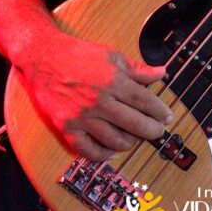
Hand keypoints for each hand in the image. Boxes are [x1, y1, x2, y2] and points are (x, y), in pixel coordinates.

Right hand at [19, 29, 172, 160]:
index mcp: (113, 81)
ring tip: (135, 139)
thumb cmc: (79, 55)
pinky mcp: (67, 127)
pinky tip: (112, 152)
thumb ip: (137, 69)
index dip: (159, 111)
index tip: (167, 116)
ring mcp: (82, 117)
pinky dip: (103, 155)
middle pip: (134, 123)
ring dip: (130, 143)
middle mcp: (100, 101)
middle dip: (151, 130)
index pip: (144, 101)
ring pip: (114, 140)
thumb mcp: (112, 56)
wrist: (44, 59)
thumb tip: (162, 73)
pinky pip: (88, 150)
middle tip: (158, 132)